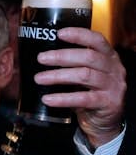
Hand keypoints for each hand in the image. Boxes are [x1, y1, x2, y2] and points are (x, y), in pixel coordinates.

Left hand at [35, 27, 125, 147]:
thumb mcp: (84, 74)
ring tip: (39, 79)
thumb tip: (39, 57)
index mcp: (108, 57)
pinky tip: (48, 99)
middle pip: (88, 57)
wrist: (103, 120)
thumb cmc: (89, 92)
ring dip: (58, 76)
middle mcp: (114, 69)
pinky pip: (83, 99)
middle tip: (41, 58)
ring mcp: (113, 86)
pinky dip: (63, 98)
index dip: (79, 35)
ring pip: (85, 76)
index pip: (97, 40)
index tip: (59, 33)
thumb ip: (70, 64)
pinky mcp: (108, 103)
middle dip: (62, 56)